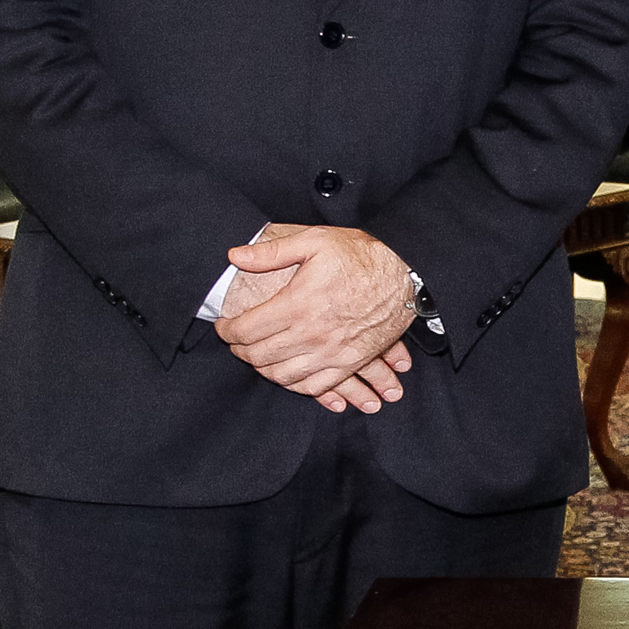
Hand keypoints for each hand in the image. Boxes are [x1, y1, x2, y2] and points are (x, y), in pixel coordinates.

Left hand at [218, 225, 419, 407]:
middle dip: (240, 351)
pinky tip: (287, 373)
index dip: (227, 331)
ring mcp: (331, 352)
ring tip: (257, 356)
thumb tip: (235, 256)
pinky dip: (294, 385)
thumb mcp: (315, 241)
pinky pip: (314, 386)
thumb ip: (272, 251)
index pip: (247, 330)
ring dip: (263, 369)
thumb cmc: (361, 255)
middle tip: (236, 341)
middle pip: (259, 356)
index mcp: (297, 304)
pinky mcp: (349, 362)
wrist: (405, 274)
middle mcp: (312, 334)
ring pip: (282, 375)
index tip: (223, 326)